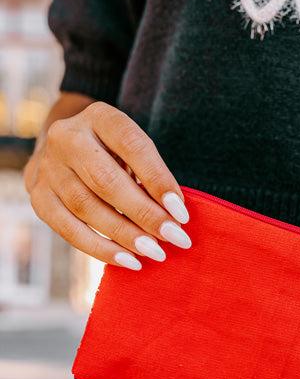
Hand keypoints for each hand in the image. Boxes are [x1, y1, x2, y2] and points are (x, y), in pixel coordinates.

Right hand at [24, 99, 190, 270]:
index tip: (181, 212)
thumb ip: (150, 176)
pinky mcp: (38, 196)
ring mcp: (47, 167)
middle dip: (144, 214)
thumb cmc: (115, 154)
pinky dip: (100, 248)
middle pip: (106, 180)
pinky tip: (128, 261)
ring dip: (125, 235)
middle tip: (174, 238)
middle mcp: (66, 137)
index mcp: (99, 116)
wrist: (67, 150)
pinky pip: (68, 229)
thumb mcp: (134, 151)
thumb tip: (173, 219)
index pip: (132, 145)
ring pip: (86, 207)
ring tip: (155, 253)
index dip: (158, 180)